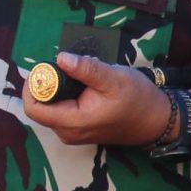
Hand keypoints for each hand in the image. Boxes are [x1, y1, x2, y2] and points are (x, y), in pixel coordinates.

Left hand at [22, 53, 174, 146]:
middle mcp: (68, 132)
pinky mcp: (79, 130)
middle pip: (40, 107)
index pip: (34, 107)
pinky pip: (61, 111)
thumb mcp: (113, 78)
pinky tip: (84, 86)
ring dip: (58, 89)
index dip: (34, 85)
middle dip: (47, 84)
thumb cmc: (137, 100)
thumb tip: (61, 58)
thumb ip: (86, 69)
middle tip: (66, 67)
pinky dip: (66, 96)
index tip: (48, 67)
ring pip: (51, 108)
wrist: (156, 120)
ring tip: (80, 76)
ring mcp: (73, 133)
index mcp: (73, 122)